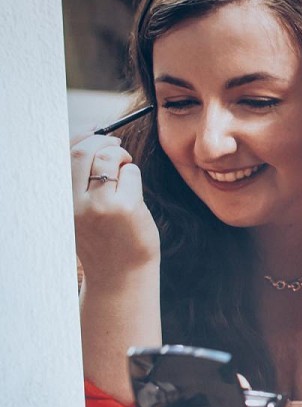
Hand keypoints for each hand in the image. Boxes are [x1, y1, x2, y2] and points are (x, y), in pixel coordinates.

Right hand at [71, 134, 159, 281]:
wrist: (120, 275)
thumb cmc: (103, 239)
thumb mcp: (80, 211)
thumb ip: (80, 182)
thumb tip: (93, 139)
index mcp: (61, 201)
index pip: (63, 156)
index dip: (80, 137)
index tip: (94, 131)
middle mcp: (75, 202)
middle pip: (84, 152)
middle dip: (104, 141)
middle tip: (118, 146)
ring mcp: (100, 205)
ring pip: (110, 159)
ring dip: (122, 158)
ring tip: (127, 171)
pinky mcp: (125, 208)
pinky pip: (132, 174)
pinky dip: (134, 175)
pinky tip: (134, 193)